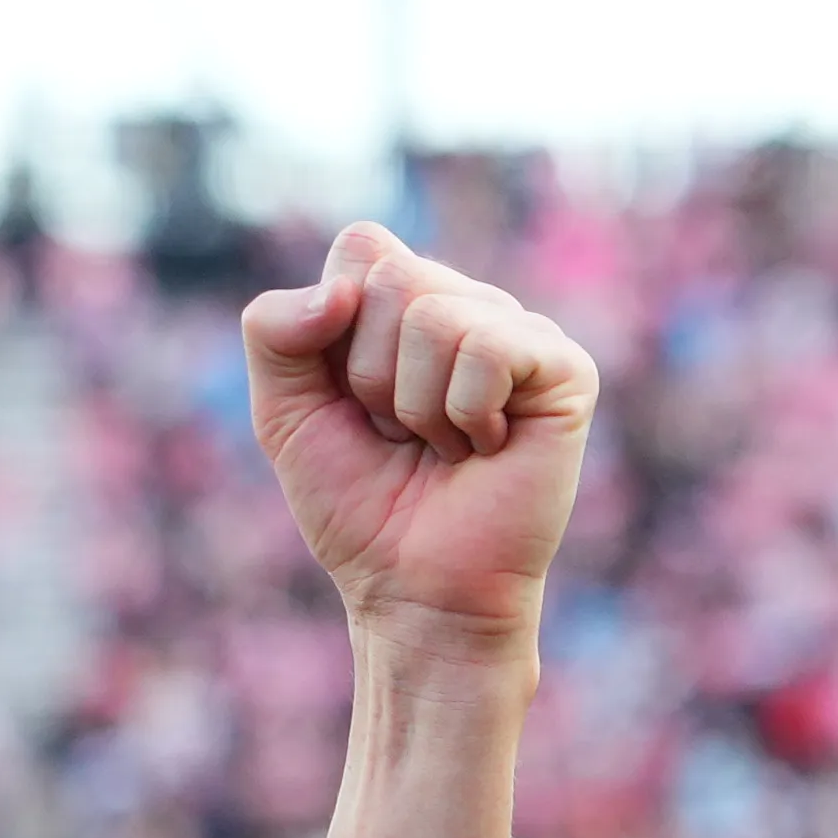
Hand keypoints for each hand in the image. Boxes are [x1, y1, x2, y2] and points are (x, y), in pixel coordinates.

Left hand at [241, 226, 599, 663]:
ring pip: (433, 314)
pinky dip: (463, 414)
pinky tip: (485, 449)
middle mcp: (470, 306)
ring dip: (415, 405)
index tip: (350, 402)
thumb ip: (272, 331)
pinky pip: (487, 347)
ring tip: (442, 446)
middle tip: (399, 433)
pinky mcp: (564, 370)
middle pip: (391, 277)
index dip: (332, 330)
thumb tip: (339, 289)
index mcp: (408, 304)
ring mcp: (521, 333)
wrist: (413, 590)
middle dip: (369, 376)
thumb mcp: (284, 414)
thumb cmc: (358, 506)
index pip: (362, 246)